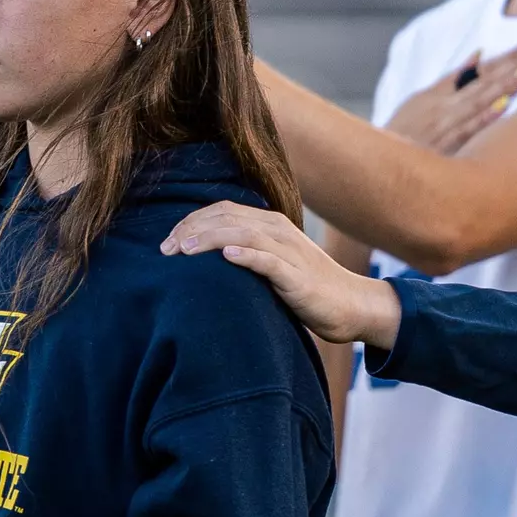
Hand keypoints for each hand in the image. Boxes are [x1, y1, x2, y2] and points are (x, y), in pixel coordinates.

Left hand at [160, 201, 402, 346]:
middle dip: (191, 230)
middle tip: (165, 250)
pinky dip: (247, 255)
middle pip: (226, 217)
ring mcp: (289, 252)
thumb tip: (208, 260)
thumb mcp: (273, 265)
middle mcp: (278, 231)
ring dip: (209, 239)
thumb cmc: (307, 289)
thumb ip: (247, 255)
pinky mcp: (298, 276)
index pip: (222, 211)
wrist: (351, 305)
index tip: (166, 243)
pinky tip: (227, 256)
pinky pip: (270, 261)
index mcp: (270, 225)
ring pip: (243, 233)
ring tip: (184, 251)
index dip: (190, 222)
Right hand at [387, 39, 516, 153]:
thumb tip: (480, 54)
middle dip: (515, 63)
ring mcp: (444, 128)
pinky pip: (467, 131)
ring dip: (504, 84)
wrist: (377, 175)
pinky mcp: (443, 150)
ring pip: (480, 101)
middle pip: (485, 81)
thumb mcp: (420, 102)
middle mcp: (444, 108)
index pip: (481, 71)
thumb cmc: (402, 137)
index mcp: (440, 95)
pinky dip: (484, 116)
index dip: (508, 56)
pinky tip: (504, 104)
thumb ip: (452, 80)